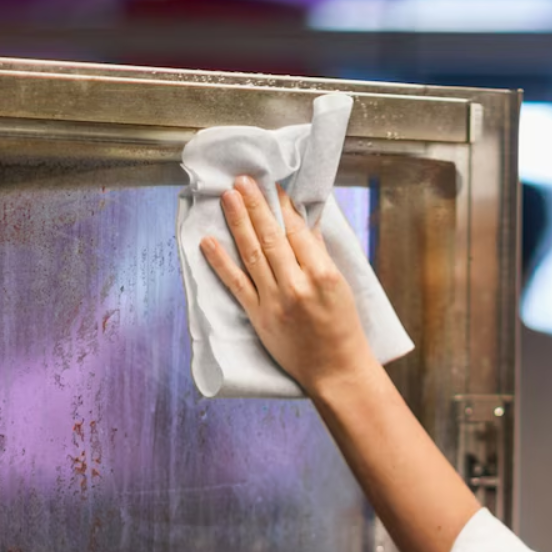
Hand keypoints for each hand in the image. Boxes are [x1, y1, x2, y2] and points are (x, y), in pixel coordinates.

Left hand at [200, 175, 373, 397]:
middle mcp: (297, 285)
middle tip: (241, 181)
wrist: (335, 370)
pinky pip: (236, 285)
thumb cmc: (342, 328)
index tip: (271, 186)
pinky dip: (220, 263)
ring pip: (252, 254)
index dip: (281, 206)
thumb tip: (303, 223)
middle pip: (271, 237)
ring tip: (227, 198)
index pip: (297, 231)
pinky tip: (208, 243)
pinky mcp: (259, 317)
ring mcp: (275, 302)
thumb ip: (320, 254)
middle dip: (255, 205)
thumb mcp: (340, 286)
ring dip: (238, 223)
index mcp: (322, 274)